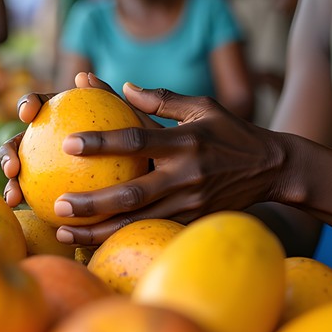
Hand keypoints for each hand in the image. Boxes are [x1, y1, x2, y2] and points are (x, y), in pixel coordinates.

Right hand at [0, 71, 159, 206]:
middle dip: (8, 153)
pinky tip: (49, 227)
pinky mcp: (61, 198)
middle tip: (12, 166)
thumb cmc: (151, 144)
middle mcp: (53, 142)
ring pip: (27, 178)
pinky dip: (47, 215)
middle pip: (22, 144)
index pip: (41, 105)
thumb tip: (83, 76)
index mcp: (65, 116)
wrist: (165, 175)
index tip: (28, 113)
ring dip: (14, 187)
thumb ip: (110, 101)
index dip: (29, 104)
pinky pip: (50, 206)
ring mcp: (53, 171)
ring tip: (14, 197)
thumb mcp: (137, 123)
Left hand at [49, 84, 289, 245]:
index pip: (136, 140)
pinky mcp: (193, 219)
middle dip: (92, 203)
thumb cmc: (232, 132)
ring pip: (137, 221)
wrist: (274, 169)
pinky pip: (152, 230)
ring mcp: (190, 202)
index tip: (68, 143)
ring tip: (63, 233)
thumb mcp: (203, 106)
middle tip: (57, 205)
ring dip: (98, 231)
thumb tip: (124, 87)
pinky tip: (91, 243)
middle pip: (131, 193)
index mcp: (185, 142)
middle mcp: (186, 175)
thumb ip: (162, 99)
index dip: (102, 142)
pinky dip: (122, 238)